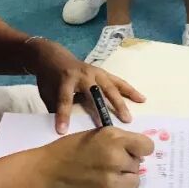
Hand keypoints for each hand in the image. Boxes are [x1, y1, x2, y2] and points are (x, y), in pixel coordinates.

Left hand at [26, 39, 145, 132]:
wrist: (54, 56)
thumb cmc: (50, 78)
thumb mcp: (47, 93)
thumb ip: (55, 108)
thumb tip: (64, 129)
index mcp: (66, 79)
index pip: (65, 99)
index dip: (64, 115)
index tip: (63, 131)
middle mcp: (83, 74)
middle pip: (95, 93)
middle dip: (102, 110)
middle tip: (109, 127)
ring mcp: (96, 73)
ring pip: (110, 88)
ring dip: (120, 103)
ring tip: (128, 118)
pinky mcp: (103, 73)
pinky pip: (119, 82)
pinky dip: (130, 90)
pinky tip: (141, 98)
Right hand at [35, 127, 154, 187]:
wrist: (47, 172)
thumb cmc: (69, 149)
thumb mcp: (95, 135)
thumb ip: (117, 141)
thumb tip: (137, 151)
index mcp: (114, 137)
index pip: (147, 146)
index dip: (140, 150)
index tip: (132, 152)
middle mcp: (116, 157)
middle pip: (139, 164)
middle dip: (127, 164)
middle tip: (110, 164)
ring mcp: (112, 178)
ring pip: (134, 180)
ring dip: (124, 178)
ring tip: (107, 175)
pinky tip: (97, 184)